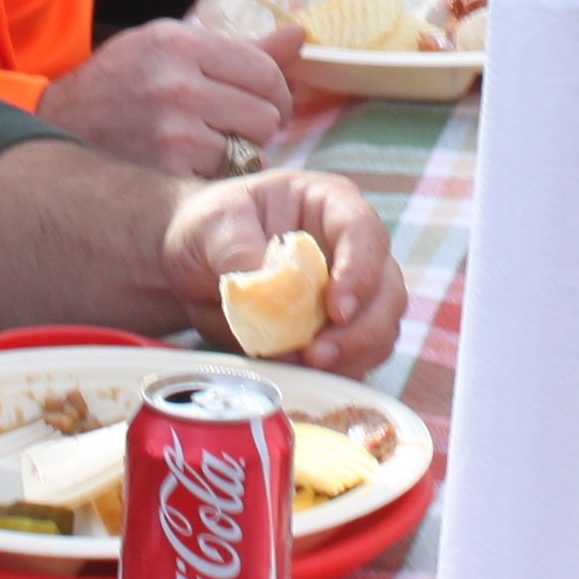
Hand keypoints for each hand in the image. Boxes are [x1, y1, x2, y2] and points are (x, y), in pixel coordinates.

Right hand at [38, 17, 295, 177]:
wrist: (56, 126)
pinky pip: (223, 175)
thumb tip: (301, 34)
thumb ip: (239, 48)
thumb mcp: (170, 49)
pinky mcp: (166, 168)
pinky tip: (191, 166)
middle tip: (235, 128)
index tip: (269, 104)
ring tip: (210, 146)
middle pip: (266, 112)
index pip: (266, 70)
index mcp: (179, 42)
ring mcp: (171, 128)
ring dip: (240, 153)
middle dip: (260, 125)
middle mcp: (176, 81)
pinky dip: (216, 176)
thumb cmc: (122, 85)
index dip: (278, 92)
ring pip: (250, 147)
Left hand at [165, 167, 408, 372]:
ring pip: (381, 328)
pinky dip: (338, 371)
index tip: (336, 308)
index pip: (364, 231)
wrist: (192, 264)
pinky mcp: (335, 332)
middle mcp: (350, 248)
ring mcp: (349, 292)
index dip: (359, 272)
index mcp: (329, 205)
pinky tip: (303, 374)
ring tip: (307, 365)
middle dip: (361, 328)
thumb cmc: (210, 228)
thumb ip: (239, 253)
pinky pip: (357, 358)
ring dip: (353, 354)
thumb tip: (268, 290)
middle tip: (318, 354)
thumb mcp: (213, 226)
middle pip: (387, 288)